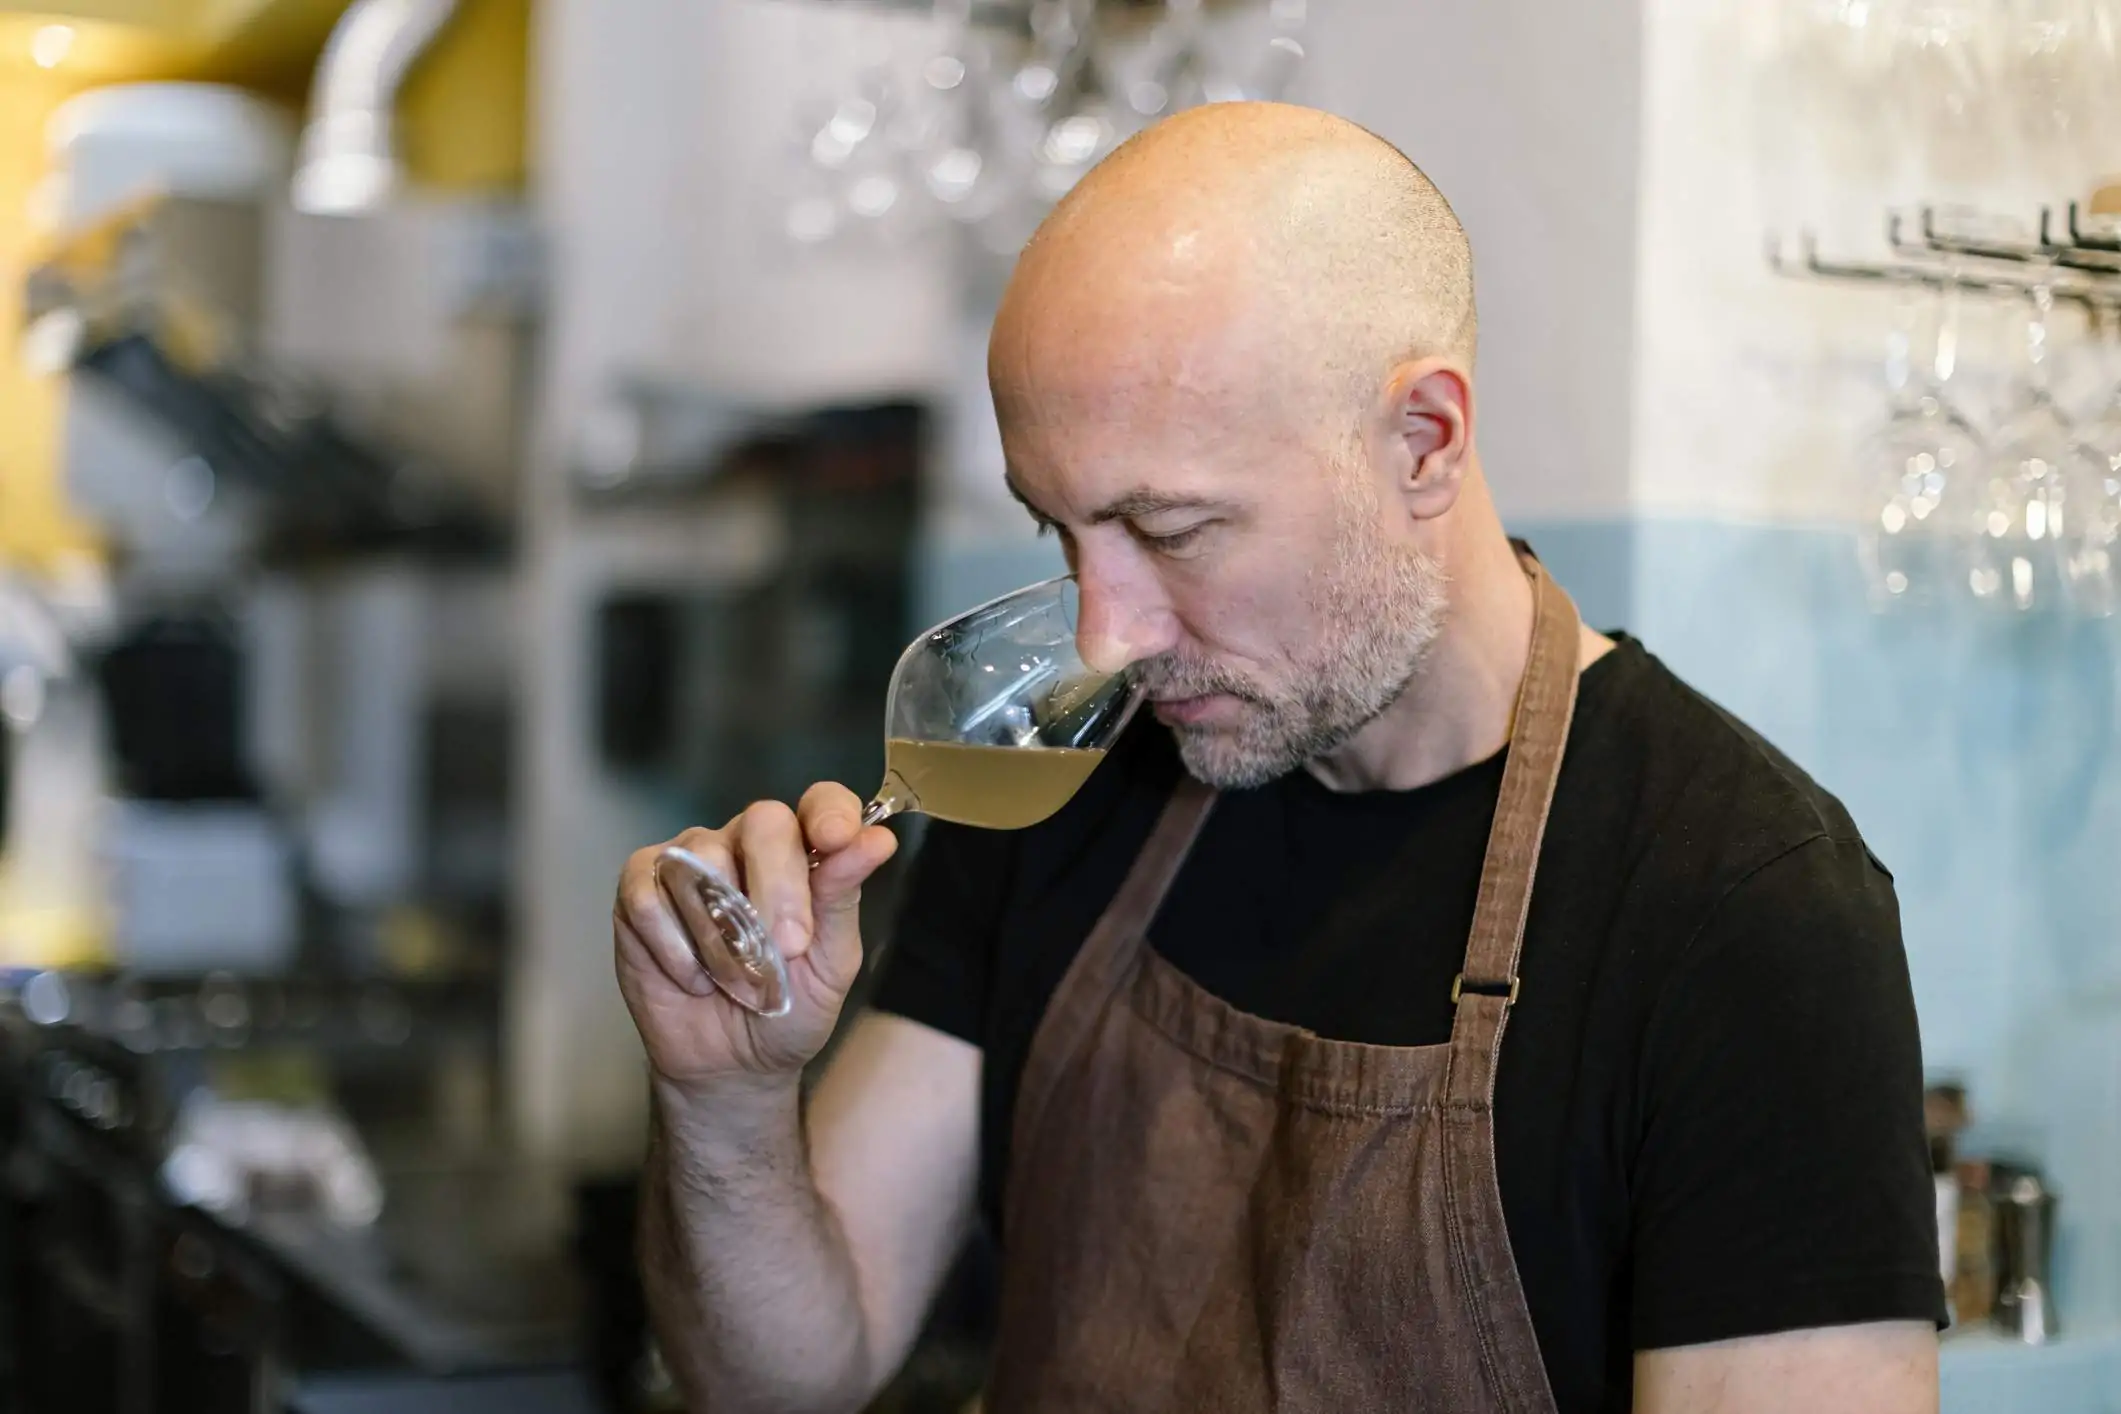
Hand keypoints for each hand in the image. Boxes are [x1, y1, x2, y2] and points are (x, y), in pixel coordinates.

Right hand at [614, 783, 898, 1086]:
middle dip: (779, 885)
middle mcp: (743, 844)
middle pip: (761, 822)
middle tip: (789, 945)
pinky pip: (650, 895)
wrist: (732, 1065)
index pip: (819, 803)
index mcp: (801, 854)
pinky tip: (693, 978)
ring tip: (735, 979)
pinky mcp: (639, 891)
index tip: (835, 838)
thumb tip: (878, 840)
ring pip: (702, 860)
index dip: (829, 810)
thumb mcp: (830, 964)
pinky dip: (675, 946)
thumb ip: (842, 898)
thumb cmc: (787, 1010)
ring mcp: (688, 860)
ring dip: (723, 933)